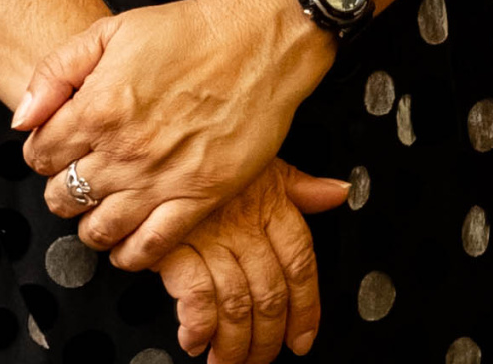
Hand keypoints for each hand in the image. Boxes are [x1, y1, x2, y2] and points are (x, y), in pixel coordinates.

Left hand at [16, 0, 340, 269]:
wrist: (258, 41)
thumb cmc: (188, 30)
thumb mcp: (111, 30)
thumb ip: (55, 71)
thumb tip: (22, 119)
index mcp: (97, 108)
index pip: (39, 156)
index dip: (42, 153)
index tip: (57, 148)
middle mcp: (123, 151)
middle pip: (63, 197)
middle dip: (62, 189)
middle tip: (78, 177)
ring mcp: (161, 179)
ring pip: (98, 230)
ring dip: (89, 224)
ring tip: (99, 209)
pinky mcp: (199, 198)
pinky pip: (150, 248)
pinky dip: (129, 255)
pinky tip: (127, 242)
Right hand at [158, 165, 346, 363]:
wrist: (154, 150)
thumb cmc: (208, 164)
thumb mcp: (260, 164)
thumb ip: (301, 188)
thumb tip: (338, 193)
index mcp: (271, 202)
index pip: (300, 263)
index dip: (307, 308)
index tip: (303, 339)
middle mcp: (244, 222)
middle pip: (270, 294)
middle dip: (268, 339)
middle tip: (261, 359)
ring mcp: (210, 236)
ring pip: (237, 304)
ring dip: (234, 345)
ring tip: (228, 361)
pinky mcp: (174, 247)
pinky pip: (197, 297)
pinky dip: (199, 326)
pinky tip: (197, 340)